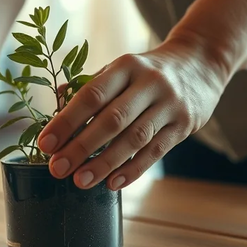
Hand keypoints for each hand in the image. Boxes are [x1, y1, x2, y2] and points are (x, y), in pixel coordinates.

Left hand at [36, 38, 228, 190]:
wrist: (200, 63)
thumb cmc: (147, 70)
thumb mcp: (121, 68)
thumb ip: (91, 84)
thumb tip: (56, 100)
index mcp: (126, 66)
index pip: (91, 95)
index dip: (66, 121)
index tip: (45, 143)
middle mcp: (149, 83)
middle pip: (112, 120)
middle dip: (81, 147)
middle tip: (58, 169)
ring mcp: (170, 104)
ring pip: (135, 138)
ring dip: (105, 163)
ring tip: (81, 181)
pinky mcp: (185, 124)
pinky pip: (156, 151)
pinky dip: (133, 169)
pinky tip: (113, 183)